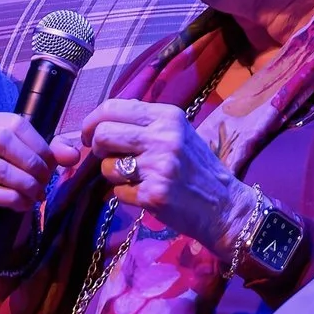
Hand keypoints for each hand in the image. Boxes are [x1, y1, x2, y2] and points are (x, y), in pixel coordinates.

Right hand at [0, 111, 72, 226]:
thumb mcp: (32, 162)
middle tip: (44, 179)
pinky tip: (22, 204)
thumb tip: (73, 154)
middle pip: (2, 140)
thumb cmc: (10, 183)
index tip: (51, 163)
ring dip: (25, 183)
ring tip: (36, 194)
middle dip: (31, 162)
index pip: (14, 123)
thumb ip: (52, 153)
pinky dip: (13, 199)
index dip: (39, 144)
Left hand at [79, 98, 242, 252]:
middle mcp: (163, 137)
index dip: (91, 122)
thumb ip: (143, 124)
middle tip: (107, 157)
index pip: (112, 108)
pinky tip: (147, 195)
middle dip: (97, 148)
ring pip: (106, 166)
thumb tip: (99, 122)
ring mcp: (159, 166)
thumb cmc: (196, 168)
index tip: (89, 135)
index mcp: (167, 116)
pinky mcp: (154, 194)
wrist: (224, 206)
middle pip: (103, 134)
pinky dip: (126, 195)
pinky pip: (118, 192)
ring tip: (137, 178)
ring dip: (114, 176)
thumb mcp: (178, 133)